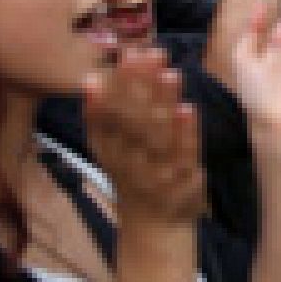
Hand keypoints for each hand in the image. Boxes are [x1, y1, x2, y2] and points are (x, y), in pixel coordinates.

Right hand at [83, 48, 206, 227]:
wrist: (155, 228)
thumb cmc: (134, 177)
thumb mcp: (111, 150)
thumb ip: (102, 117)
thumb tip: (91, 77)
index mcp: (109, 151)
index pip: (105, 117)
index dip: (111, 86)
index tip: (118, 58)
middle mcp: (129, 161)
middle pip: (131, 120)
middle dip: (138, 85)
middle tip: (146, 52)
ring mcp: (156, 171)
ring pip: (157, 134)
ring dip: (163, 103)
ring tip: (169, 72)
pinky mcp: (182, 179)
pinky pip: (183, 154)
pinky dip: (186, 133)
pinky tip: (188, 108)